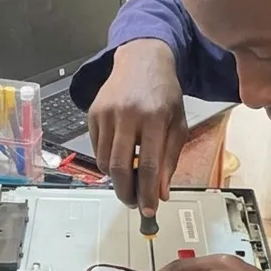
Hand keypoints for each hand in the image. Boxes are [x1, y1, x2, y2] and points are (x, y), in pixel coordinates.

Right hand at [88, 39, 186, 216]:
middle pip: (119, 167)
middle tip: (134, 202)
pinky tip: (119, 156)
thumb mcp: (177, 124)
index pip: (149, 165)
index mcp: (154, 117)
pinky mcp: (93, 113)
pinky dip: (106, 161)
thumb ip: (169, 159)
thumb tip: (160, 192)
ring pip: (104, 162)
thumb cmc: (163, 93)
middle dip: (126, 192)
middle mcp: (127, 115)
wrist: (142, 60)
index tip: (149, 210)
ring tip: (129, 180)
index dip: (147, 192)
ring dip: (116, 178)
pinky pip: (96, 149)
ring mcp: (106, 113)